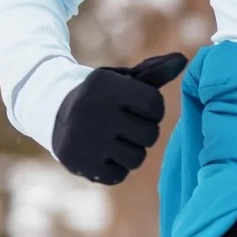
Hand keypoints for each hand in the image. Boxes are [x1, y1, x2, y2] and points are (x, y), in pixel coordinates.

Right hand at [51, 51, 187, 183]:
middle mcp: (95, 112)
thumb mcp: (122, 79)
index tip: (139, 108)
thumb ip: (154, 72)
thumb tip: (184, 59)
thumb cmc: (100, 95)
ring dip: (131, 151)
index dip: (153, 109)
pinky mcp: (80, 164)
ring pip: (136, 158)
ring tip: (116, 140)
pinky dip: (115, 168)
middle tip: (127, 126)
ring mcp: (86, 140)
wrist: (52, 111)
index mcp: (107, 86)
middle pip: (150, 135)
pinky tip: (103, 153)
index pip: (155, 105)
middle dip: (144, 132)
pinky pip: (118, 176)